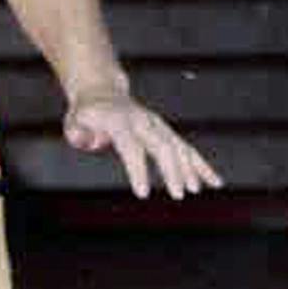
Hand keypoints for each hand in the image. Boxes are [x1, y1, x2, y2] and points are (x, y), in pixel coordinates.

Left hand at [63, 90, 221, 199]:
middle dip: (173, 170)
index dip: (138, 170)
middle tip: (179, 194)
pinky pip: (186, 149)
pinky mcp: (166, 132)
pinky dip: (201, 165)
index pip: (131, 147)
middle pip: (162, 146)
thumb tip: (88, 141)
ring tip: (196, 190)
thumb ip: (77, 132)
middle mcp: (143, 121)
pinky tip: (214, 182)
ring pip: (179, 146)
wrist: (102, 94)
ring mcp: (157, 125)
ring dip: (190, 168)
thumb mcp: (74, 120)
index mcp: (120, 121)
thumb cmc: (87, 114)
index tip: (143, 193)